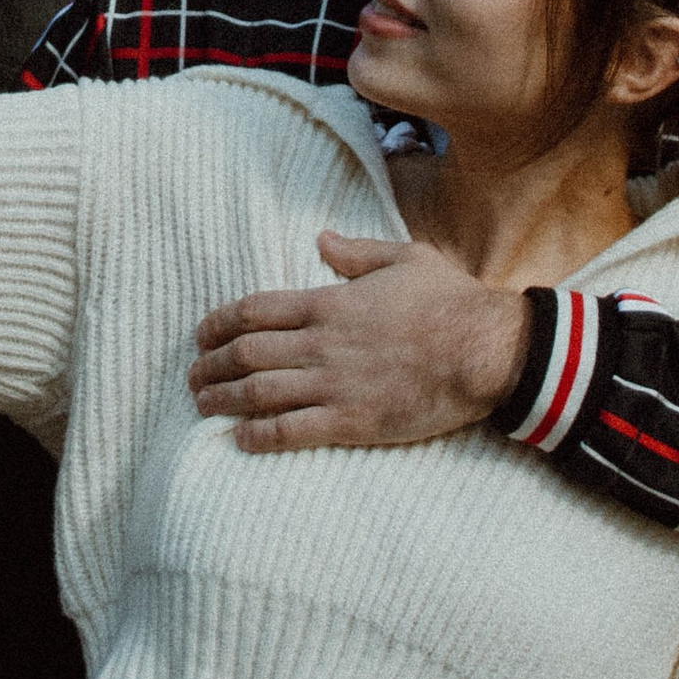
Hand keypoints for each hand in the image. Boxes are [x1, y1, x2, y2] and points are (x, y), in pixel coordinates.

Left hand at [187, 235, 526, 450]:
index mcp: (329, 303)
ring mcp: (334, 384)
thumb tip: (321, 240)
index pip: (254, 311)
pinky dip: (258, 436)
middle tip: (192, 375)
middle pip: (245, 353)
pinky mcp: (351, 421)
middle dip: (209, 364)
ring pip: (258, 393)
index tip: (200, 333)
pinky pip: (291, 431)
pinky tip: (239, 439)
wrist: (485, 351)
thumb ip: (357, 252)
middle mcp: (322, 343)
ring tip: (202, 404)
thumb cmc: (451, 301)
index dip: (218, 322)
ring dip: (222, 399)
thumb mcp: (405, 258)